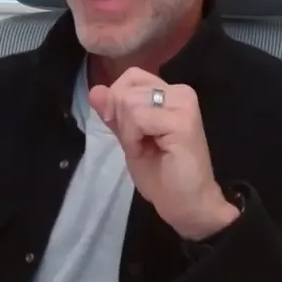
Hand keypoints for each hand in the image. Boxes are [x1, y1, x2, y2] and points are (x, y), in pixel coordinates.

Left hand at [88, 67, 240, 240]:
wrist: (186, 204)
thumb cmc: (161, 175)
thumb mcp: (129, 139)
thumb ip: (114, 114)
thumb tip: (95, 90)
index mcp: (170, 93)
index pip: (131, 77)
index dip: (118, 103)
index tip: (130, 132)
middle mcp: (180, 92)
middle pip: (126, 90)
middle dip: (123, 122)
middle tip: (143, 146)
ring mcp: (184, 104)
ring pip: (128, 102)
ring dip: (128, 133)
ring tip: (147, 150)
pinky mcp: (182, 121)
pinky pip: (137, 118)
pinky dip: (133, 139)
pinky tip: (148, 152)